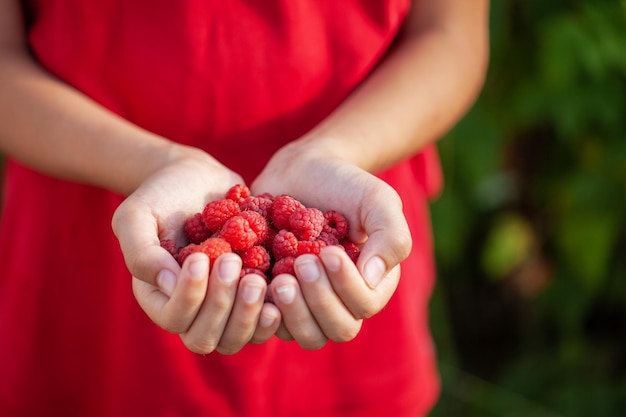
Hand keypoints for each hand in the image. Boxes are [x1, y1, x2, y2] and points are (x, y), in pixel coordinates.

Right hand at [112, 146, 280, 352]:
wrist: (200, 180)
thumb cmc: (163, 194)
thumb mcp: (138, 213)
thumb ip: (141, 251)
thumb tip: (167, 284)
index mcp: (158, 296)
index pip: (174, 318)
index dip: (189, 296)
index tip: (202, 257)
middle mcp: (190, 310)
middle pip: (205, 338)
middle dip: (222, 305)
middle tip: (234, 263)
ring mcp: (223, 307)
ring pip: (236, 338)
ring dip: (249, 314)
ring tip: (259, 280)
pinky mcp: (249, 298)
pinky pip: (263, 323)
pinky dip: (274, 312)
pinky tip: (284, 287)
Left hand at [251, 143, 411, 348]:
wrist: (301, 172)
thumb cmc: (344, 184)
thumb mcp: (377, 200)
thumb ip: (390, 236)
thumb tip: (372, 279)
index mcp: (372, 283)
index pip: (364, 305)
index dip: (346, 286)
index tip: (328, 252)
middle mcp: (343, 301)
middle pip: (337, 330)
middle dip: (319, 301)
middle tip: (301, 263)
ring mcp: (308, 304)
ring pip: (306, 335)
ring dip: (293, 312)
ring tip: (278, 278)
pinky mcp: (277, 300)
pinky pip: (270, 324)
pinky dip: (262, 309)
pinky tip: (255, 280)